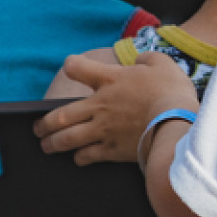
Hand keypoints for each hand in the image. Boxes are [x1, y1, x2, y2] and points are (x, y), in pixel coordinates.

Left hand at [34, 52, 199, 165]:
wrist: (177, 123)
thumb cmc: (172, 91)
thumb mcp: (163, 63)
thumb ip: (147, 59)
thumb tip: (139, 61)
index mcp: (110, 79)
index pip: (77, 67)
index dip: (72, 65)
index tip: (72, 67)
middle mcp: (100, 105)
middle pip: (59, 115)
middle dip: (44, 123)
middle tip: (39, 127)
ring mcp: (103, 129)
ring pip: (66, 138)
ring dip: (52, 143)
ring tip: (47, 146)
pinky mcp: (111, 150)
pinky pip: (86, 156)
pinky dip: (79, 157)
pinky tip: (78, 158)